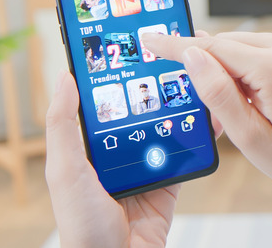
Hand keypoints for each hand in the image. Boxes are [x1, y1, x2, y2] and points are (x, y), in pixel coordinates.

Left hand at [45, 69, 222, 247]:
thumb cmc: (82, 223)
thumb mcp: (65, 169)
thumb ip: (63, 125)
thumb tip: (65, 78)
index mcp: (89, 145)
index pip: (102, 101)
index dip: (114, 75)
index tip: (129, 47)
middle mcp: (118, 151)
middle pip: (140, 110)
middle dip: (155, 87)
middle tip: (172, 58)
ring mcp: (146, 164)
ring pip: (166, 127)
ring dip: (180, 109)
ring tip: (195, 82)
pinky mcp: (169, 179)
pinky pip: (186, 153)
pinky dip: (198, 137)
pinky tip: (208, 120)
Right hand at [142, 31, 271, 195]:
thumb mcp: (250, 138)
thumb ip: (218, 95)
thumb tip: (191, 55)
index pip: (215, 48)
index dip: (178, 46)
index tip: (151, 39)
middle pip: (231, 42)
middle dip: (212, 64)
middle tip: (210, 99)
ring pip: (249, 42)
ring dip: (236, 64)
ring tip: (248, 103)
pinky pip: (268, 44)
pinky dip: (256, 61)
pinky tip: (264, 91)